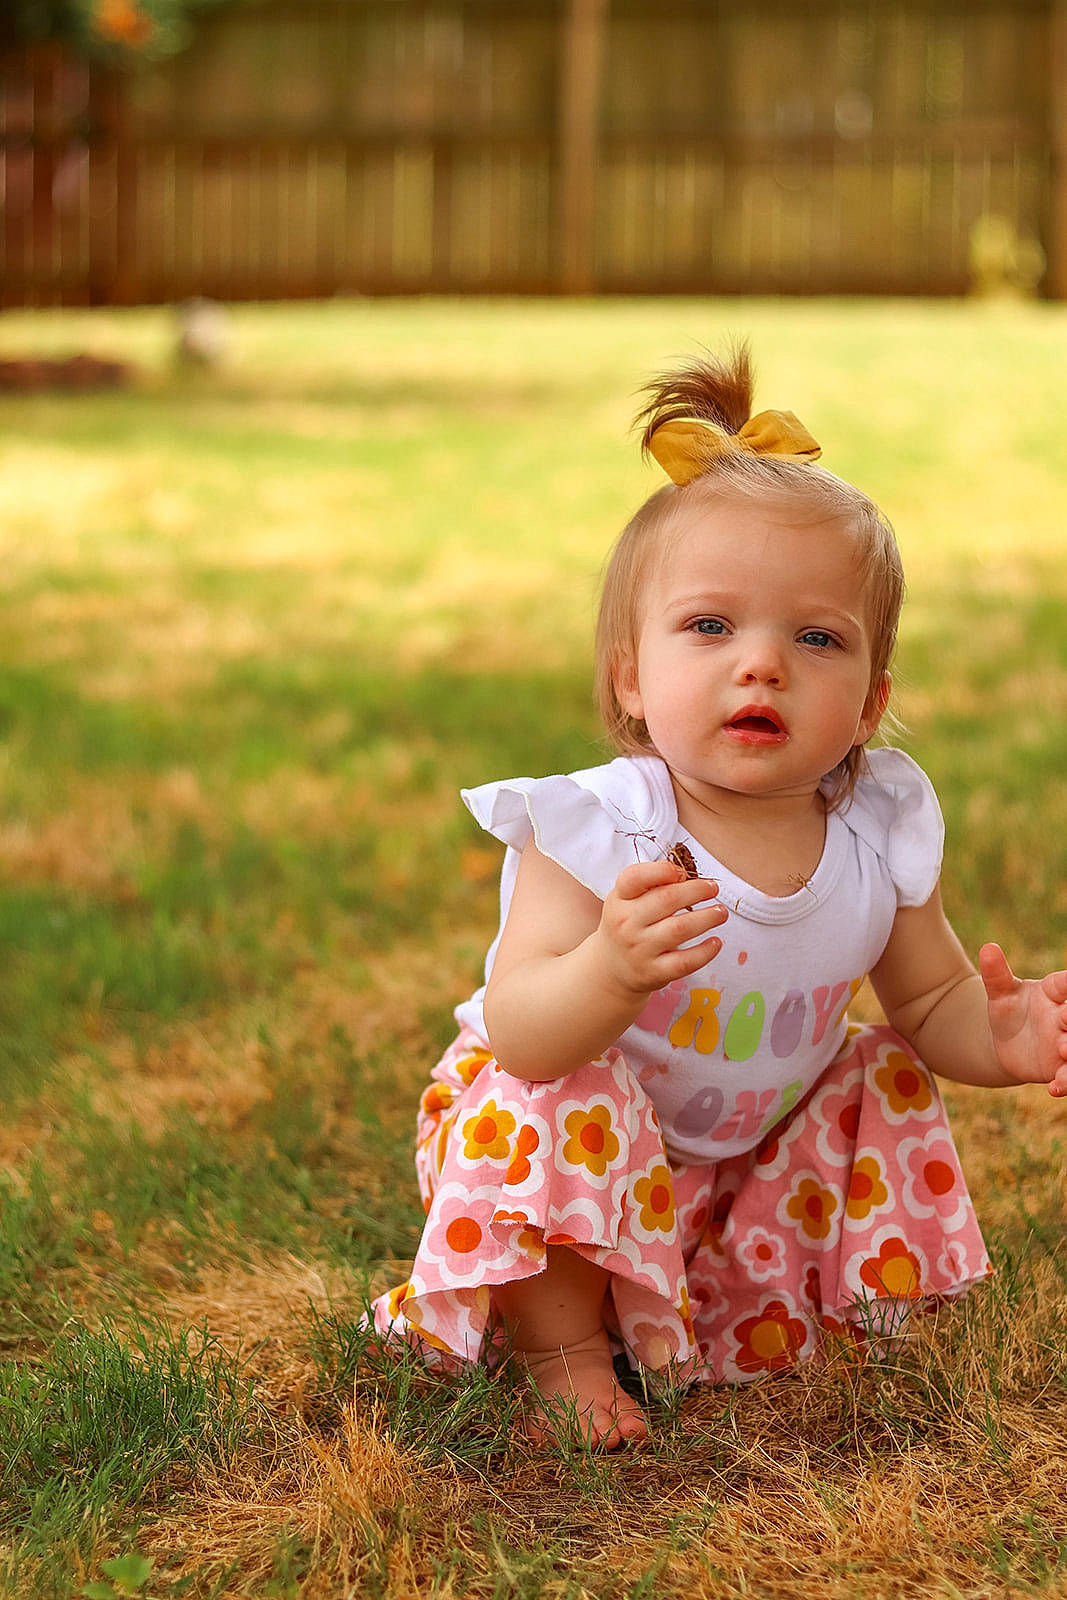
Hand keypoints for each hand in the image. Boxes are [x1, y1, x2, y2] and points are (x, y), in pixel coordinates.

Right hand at [594, 859, 727, 999]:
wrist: (611, 968)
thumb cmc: (627, 925)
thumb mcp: (626, 900)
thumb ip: (650, 883)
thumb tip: (684, 873)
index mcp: (620, 899)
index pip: (634, 878)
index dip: (661, 871)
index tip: (682, 872)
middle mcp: (626, 923)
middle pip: (667, 900)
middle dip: (697, 890)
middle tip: (713, 888)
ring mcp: (640, 949)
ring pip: (680, 929)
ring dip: (707, 918)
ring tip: (720, 912)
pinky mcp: (654, 972)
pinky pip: (685, 961)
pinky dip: (705, 951)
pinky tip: (716, 942)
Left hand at [979, 943, 1066, 1095]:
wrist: (1006, 1042)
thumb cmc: (1009, 1010)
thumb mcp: (1000, 994)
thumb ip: (995, 974)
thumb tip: (987, 947)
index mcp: (1055, 991)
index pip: (1066, 983)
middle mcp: (1065, 1016)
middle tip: (1065, 1020)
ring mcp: (1065, 1043)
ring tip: (1064, 1052)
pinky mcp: (1059, 1067)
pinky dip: (1065, 1082)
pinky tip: (1054, 1087)